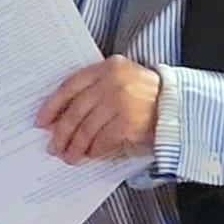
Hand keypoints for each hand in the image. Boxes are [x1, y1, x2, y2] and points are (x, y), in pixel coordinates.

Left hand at [37, 55, 160, 163]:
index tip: (41, 121)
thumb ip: (95, 87)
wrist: (182, 105)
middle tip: (53, 146)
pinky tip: (89, 155)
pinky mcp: (131, 122)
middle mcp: (112, 82)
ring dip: (75, 145)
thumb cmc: (146, 93)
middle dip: (61, 132)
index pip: (70, 86)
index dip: (52, 105)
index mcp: (107, 67)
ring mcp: (122, 102)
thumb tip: (61, 114)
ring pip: (87, 127)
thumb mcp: (121, 78)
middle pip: (76, 110)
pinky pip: (104, 139)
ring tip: (68, 156)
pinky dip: (95, 149)